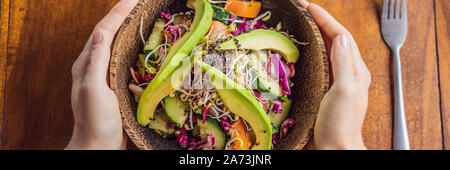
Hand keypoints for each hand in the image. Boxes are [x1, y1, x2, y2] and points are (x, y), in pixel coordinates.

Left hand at [66, 0, 137, 149]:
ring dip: (129, 29)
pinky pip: (126, 61)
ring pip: (118, 46)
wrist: (99, 146)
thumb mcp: (93, 89)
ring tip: (143, 17)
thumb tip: (100, 32)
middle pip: (110, 33)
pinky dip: (135, 49)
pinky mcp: (116, 86)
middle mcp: (95, 66)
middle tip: (139, 2)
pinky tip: (144, 47)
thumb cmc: (94, 120)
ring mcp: (106, 76)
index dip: (118, 12)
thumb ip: (96, 61)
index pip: (103, 31)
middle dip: (123, 15)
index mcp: (86, 64)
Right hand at [299, 0, 370, 149]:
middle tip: (303, 11)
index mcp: (355, 70)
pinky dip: (312, 51)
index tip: (309, 6)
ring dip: (316, 34)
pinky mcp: (326, 90)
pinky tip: (302, 51)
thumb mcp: (344, 90)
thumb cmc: (340, 123)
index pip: (341, 36)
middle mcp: (348, 73)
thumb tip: (341, 36)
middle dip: (320, 22)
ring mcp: (337, 81)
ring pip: (328, 50)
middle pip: (335, 39)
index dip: (326, 19)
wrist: (336, 148)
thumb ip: (343, 63)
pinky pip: (321, 63)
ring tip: (302, 24)